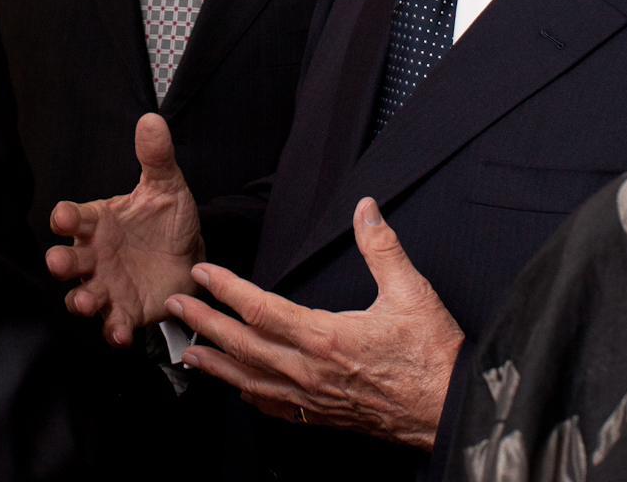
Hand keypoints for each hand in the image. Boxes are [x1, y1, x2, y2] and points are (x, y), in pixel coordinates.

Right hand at [46, 113, 204, 345]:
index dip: (66, 217)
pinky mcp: (124, 311)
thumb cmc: (167, 220)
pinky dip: (113, 330)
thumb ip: (156, 156)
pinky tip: (120, 332)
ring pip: (82, 295)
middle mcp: (95, 255)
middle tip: (60, 263)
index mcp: (99, 222)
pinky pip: (112, 324)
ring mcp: (107, 285)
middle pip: (68, 260)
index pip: (73, 217)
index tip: (65, 217)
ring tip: (84, 302)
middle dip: (61, 263)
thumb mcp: (166, 186)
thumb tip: (151, 119)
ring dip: (80, 300)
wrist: (191, 255)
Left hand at [166, 197, 463, 449]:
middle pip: (243, 346)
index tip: (203, 274)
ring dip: (215, 364)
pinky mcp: (323, 416)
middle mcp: (311, 372)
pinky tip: (238, 389)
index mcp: (326, 338)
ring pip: (250, 381)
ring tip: (188, 352)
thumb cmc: (433, 356)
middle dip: (204, 323)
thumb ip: (382, 247)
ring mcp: (314, 398)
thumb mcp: (411, 292)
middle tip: (174, 308)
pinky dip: (249, 394)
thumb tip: (366, 210)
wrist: (451, 408)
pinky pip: (274, 407)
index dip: (227, 289)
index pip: (261, 309)